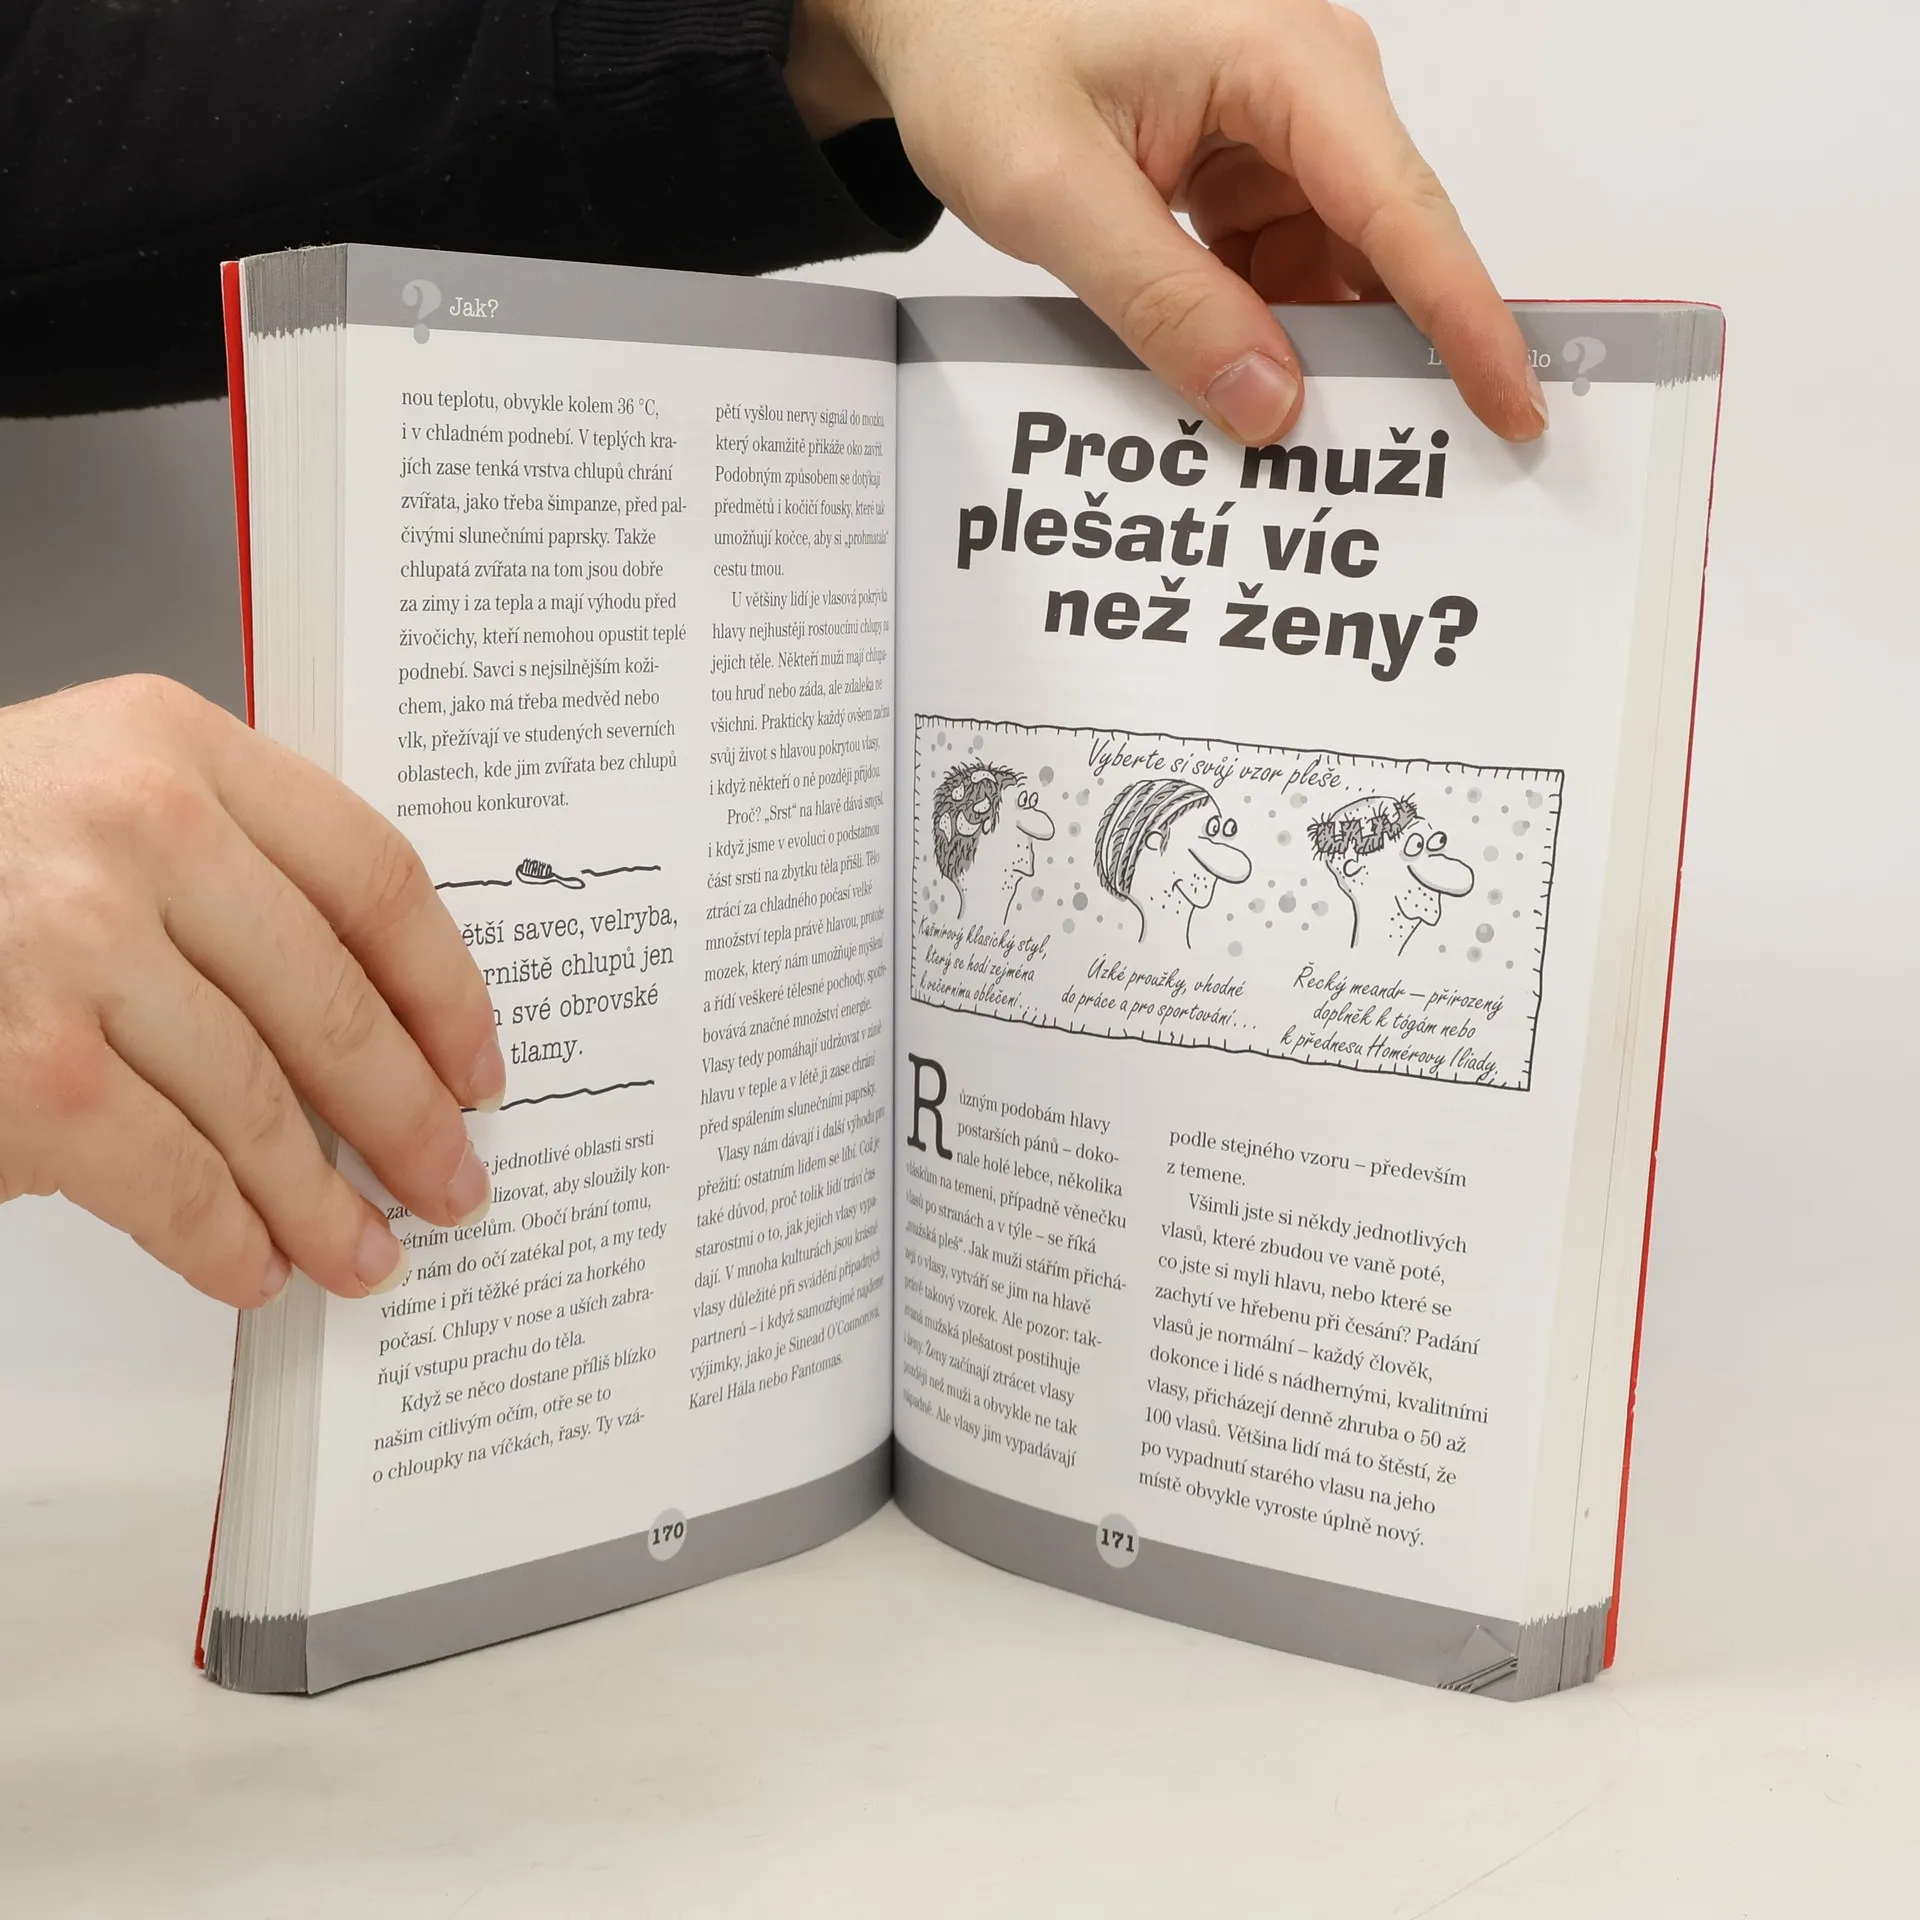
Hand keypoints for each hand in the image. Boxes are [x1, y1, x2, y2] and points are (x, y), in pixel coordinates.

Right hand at [0, 677, 502, 1307]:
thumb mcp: (87, 796)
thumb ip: (224, 867)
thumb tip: (370, 1025)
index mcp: (176, 746)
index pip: (374, 877)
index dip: (446, 989)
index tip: (479, 1061)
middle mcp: (140, 827)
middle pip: (334, 1002)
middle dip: (409, 1118)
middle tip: (451, 1178)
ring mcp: (76, 944)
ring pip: (260, 1105)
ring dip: (326, 1203)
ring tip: (366, 1251)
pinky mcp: (27, 1068)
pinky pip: (171, 1175)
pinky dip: (224, 1238)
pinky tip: (253, 1264)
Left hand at [787, 0, 1544, 444]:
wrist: (937, 14)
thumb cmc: (982, 49)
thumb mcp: (1051, 189)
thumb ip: (1160, 300)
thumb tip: (1270, 402)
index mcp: (1284, 64)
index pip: (1401, 210)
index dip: (1466, 321)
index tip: (1512, 408)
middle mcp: (1308, 95)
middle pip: (1383, 255)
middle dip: (1383, 364)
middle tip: (1386, 474)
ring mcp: (1282, 144)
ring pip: (1334, 282)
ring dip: (1311, 364)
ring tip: (1282, 454)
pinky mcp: (1248, 185)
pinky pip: (1283, 282)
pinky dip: (1261, 344)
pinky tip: (1233, 397)